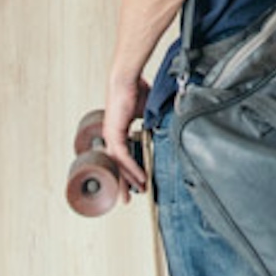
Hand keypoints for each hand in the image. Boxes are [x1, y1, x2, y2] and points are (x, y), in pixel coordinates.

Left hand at [101, 73, 149, 200]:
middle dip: (125, 182)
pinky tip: (139, 177)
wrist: (127, 78)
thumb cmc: (136, 88)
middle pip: (117, 164)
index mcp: (119, 129)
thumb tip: (163, 128)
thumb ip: (152, 122)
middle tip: (131, 196)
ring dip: (128, 179)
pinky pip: (123, 157)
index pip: (123, 155)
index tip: (139, 178)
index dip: (130, 169)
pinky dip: (132, 168)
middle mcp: (112, 135)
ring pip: (118, 164)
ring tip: (138, 191)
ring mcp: (111, 135)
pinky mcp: (114, 134)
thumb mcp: (147, 110)